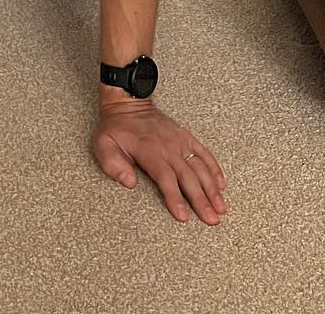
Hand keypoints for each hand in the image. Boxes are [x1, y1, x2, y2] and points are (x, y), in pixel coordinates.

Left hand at [91, 101, 226, 224]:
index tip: (184, 217)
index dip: (176, 199)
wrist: (128, 103)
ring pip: (200, 168)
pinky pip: (204, 153)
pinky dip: (214, 168)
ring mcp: (179, 142)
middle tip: (212, 219)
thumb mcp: (103, 145)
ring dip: (212, 189)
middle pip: (189, 178)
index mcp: (149, 151)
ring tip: (221, 207)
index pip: (167, 179)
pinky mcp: (186, 137)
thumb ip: (113, 165)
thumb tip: (129, 183)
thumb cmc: (115, 127)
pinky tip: (221, 183)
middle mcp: (168, 147)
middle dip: (202, 200)